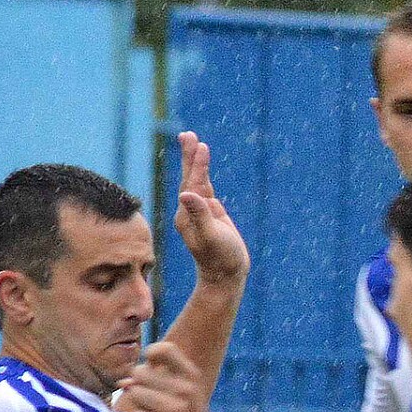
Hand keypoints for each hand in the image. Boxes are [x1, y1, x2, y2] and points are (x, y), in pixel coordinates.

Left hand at [121, 340, 217, 411]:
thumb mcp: (185, 394)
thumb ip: (158, 380)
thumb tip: (124, 381)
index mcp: (192, 376)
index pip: (165, 349)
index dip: (150, 354)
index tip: (150, 367)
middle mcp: (186, 389)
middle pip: (140, 372)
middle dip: (137, 386)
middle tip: (149, 402)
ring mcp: (177, 408)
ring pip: (135, 393)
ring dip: (137, 405)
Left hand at [172, 131, 248, 287]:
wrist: (225, 276)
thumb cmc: (221, 259)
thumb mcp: (212, 237)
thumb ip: (200, 215)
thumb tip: (186, 194)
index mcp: (187, 215)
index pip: (192, 185)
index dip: (198, 167)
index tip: (201, 147)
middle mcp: (189, 211)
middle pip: (188, 178)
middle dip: (189, 156)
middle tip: (187, 135)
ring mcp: (199, 211)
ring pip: (196, 181)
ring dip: (195, 161)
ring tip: (194, 141)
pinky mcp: (209, 214)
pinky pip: (205, 189)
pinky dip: (203, 174)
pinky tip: (201, 165)